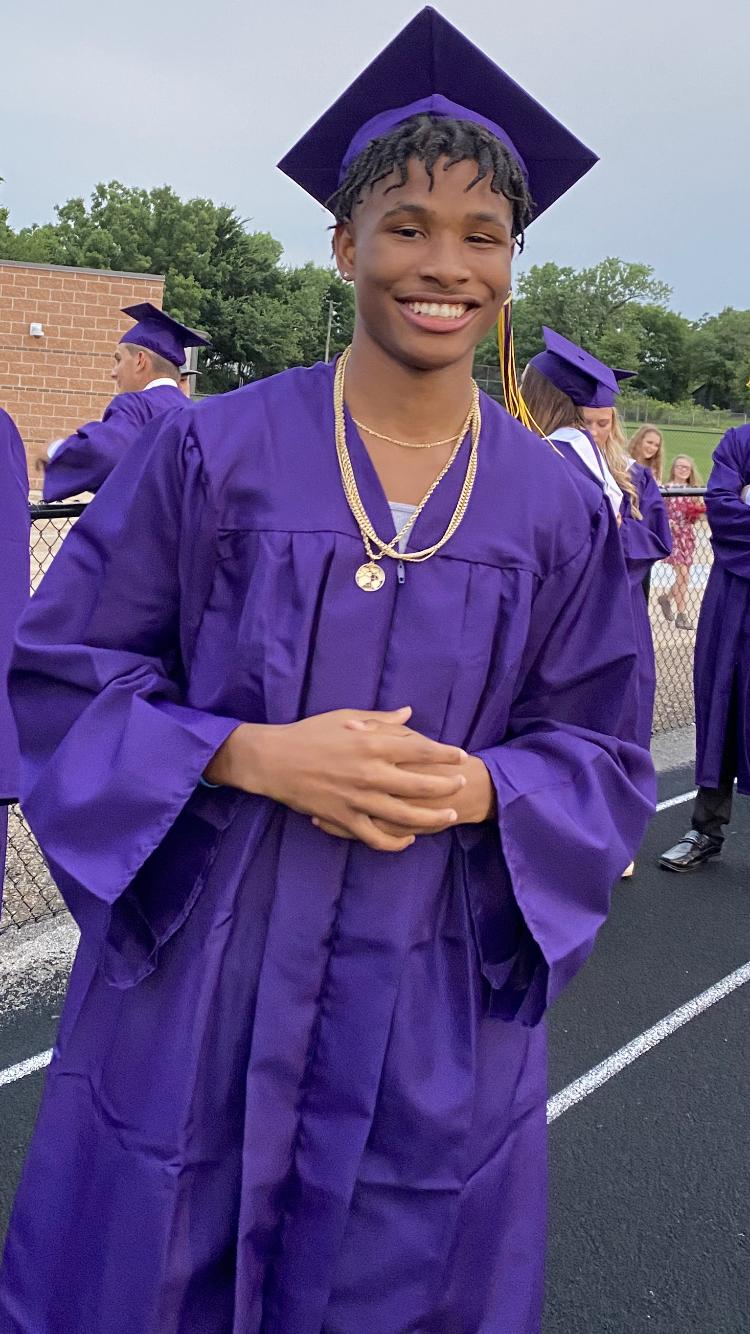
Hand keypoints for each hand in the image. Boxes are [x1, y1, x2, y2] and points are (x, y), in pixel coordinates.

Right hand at [313, 728, 493, 841]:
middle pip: (420, 784)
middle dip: (446, 786)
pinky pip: (376, 837)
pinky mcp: (344, 818)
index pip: (420, 749)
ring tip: (448, 816)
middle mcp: (370, 773)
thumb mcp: (346, 718)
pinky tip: (409, 839)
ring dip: (432, 818)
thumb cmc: (309, 733)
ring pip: (405, 815)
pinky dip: (396, 842)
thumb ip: (381, 720)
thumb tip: (409, 713)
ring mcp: (358, 799)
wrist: (273, 760)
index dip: (445, 754)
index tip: (461, 756)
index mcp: (372, 745)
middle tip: (461, 785)